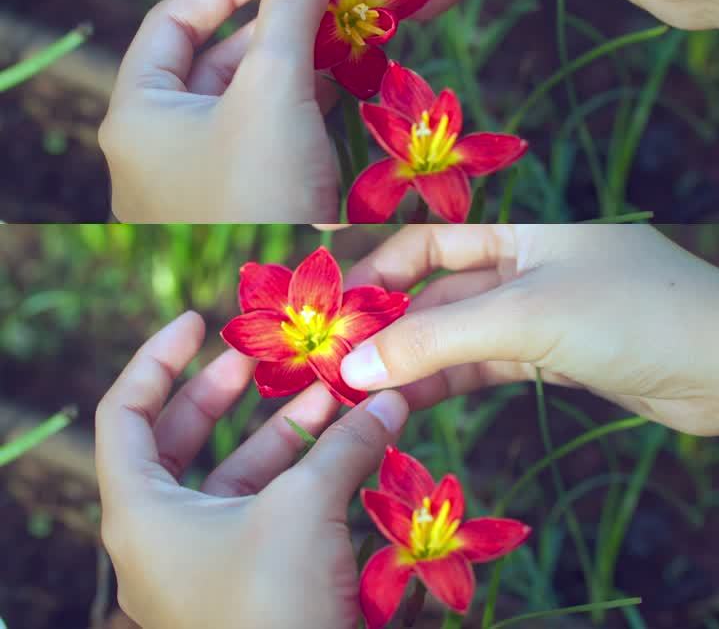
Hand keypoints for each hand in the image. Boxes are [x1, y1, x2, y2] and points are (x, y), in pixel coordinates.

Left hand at [96, 311, 411, 628]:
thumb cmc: (272, 603)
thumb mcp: (304, 508)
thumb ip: (344, 444)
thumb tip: (389, 399)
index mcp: (141, 512)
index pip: (125, 415)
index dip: (159, 359)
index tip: (202, 320)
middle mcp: (165, 535)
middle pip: (183, 442)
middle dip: (232, 393)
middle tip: (272, 354)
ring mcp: (208, 563)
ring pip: (239, 478)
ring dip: (288, 432)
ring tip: (338, 394)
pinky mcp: (253, 585)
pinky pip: (272, 514)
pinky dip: (308, 477)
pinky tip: (355, 449)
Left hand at [100, 0, 340, 222]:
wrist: (287, 298)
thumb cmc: (261, 189)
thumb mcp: (275, 88)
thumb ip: (290, 13)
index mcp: (139, 112)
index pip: (174, 20)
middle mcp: (159, 144)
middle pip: (216, 61)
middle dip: (277, 28)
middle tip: (330, 1)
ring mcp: (200, 179)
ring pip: (249, 102)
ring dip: (298, 69)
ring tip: (349, 41)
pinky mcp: (242, 205)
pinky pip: (268, 140)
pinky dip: (304, 111)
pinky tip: (348, 94)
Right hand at [334, 224, 718, 435]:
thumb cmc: (635, 316)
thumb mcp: (527, 318)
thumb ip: (437, 339)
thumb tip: (354, 365)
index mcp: (523, 229)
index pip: (430, 242)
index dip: (377, 273)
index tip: (326, 315)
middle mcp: (528, 265)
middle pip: (437, 295)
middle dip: (384, 331)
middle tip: (322, 373)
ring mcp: (542, 315)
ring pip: (457, 338)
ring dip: (407, 367)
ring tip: (348, 400)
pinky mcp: (557, 359)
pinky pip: (485, 367)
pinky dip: (446, 385)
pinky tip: (404, 407)